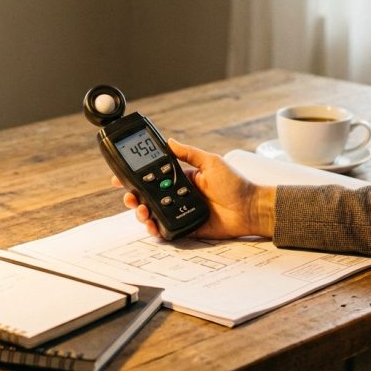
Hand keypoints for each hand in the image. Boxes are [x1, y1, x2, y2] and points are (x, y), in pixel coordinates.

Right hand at [114, 139, 274, 238]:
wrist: (250, 208)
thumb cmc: (235, 184)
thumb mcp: (211, 162)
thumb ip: (189, 154)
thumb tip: (169, 140)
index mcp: (182, 178)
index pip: (153, 177)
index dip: (135, 178)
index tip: (120, 177)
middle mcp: (178, 195)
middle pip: (148, 197)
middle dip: (133, 197)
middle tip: (130, 197)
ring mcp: (180, 212)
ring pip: (153, 214)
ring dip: (141, 213)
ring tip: (141, 211)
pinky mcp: (185, 227)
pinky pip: (165, 229)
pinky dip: (155, 229)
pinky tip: (151, 225)